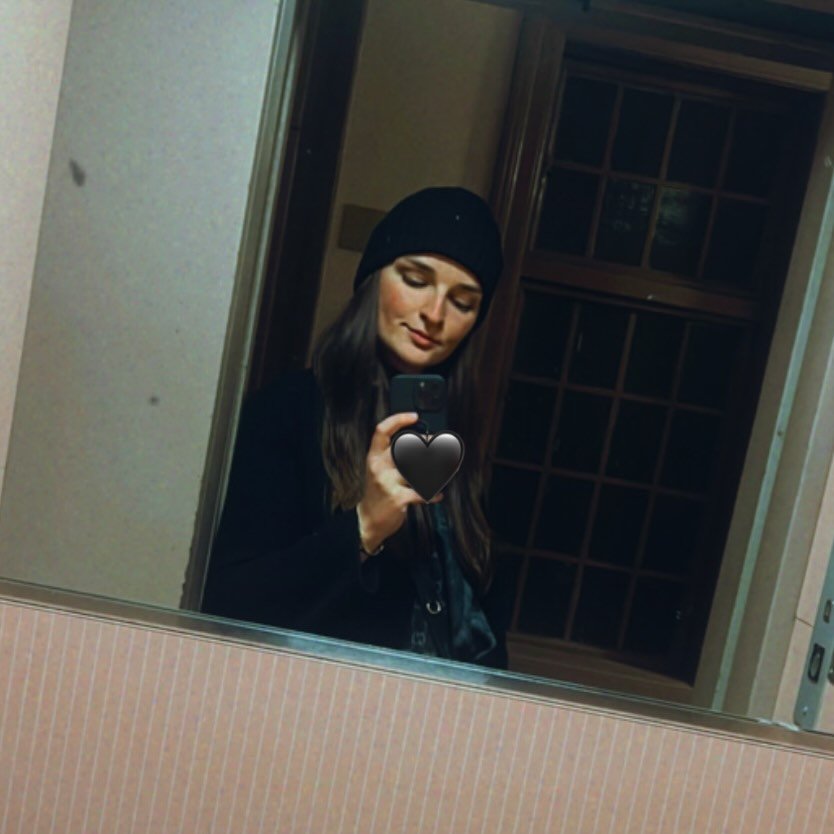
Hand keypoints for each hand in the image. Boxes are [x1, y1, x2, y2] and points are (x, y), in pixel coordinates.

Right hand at [356, 411, 442, 557]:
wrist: (368, 521)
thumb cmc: (377, 494)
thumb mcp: (378, 472)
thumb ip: (393, 458)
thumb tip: (420, 445)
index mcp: (374, 457)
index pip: (382, 431)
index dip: (398, 420)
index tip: (414, 416)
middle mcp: (379, 467)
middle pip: (407, 446)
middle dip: (428, 444)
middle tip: (441, 446)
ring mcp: (388, 482)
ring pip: (419, 470)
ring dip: (437, 471)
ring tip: (446, 472)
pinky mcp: (398, 497)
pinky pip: (422, 492)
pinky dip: (433, 494)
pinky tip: (437, 495)